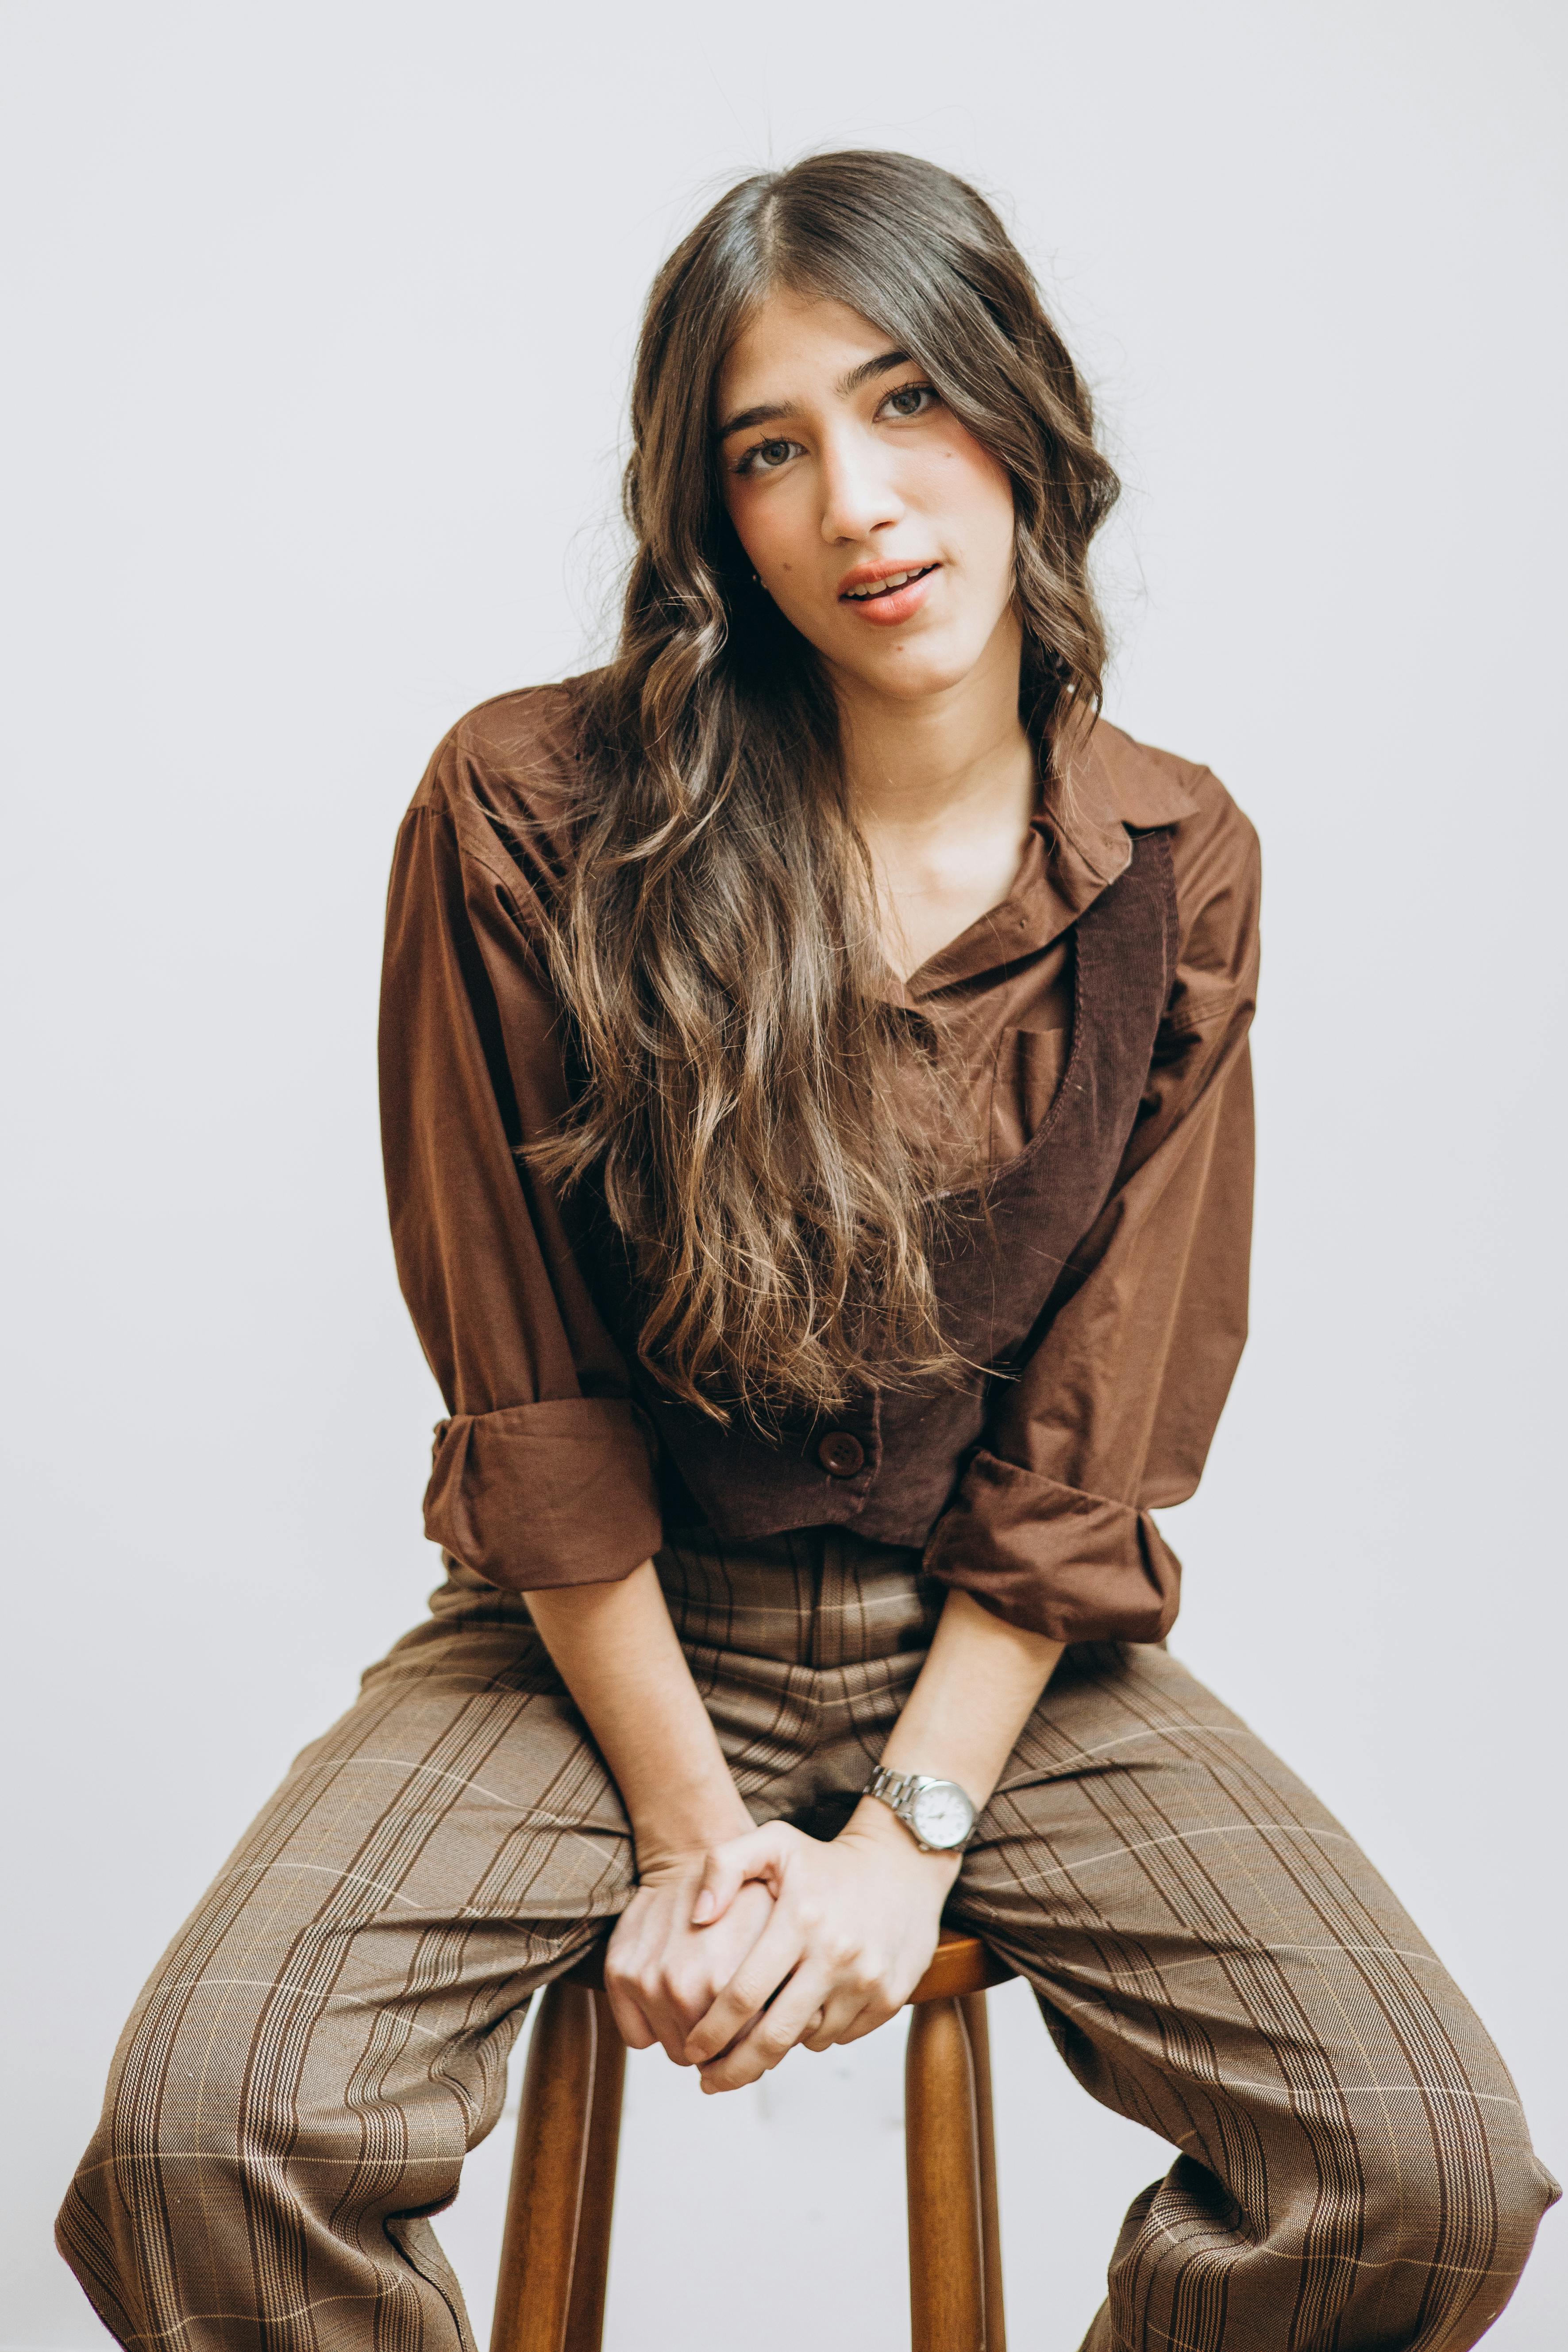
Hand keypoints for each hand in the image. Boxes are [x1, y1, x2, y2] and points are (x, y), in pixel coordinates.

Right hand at [604, 1848, 775, 2063]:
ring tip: (709, 2006)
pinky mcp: (620, 1975)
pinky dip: (657, 2029)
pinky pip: (639, 2037)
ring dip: (693, 2039)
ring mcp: (648, 1982)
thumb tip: (807, 2025)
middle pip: (711, 2057)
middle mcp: (684, 1985)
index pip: (749, 2050)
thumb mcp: (784, 1927)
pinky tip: (676, 2002)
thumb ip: (794, 1983)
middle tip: (738, 2021)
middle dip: (728, 2048)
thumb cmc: (744, 1892)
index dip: (761, 2046)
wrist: (691, 1852)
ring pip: (676, 2050)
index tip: (764, 2030)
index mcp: (729, 1980)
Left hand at [682, 1801, 960, 2092]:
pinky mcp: (891, 1997)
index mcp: (800, 1919)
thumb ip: (722, 1866)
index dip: (711, 2031)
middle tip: (710, 2081)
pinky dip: (818, 2033)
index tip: (691, 2049)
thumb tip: (697, 1917)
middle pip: (774, 2036)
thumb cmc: (826, 1859)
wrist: (903, 1863)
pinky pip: (842, 2036)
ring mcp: (867, 1979)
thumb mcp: (772, 1842)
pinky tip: (806, 2011)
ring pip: (808, 2040)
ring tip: (761, 2033)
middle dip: (735, 2068)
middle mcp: (836, 1954)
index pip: (744, 1993)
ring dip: (779, 2046)